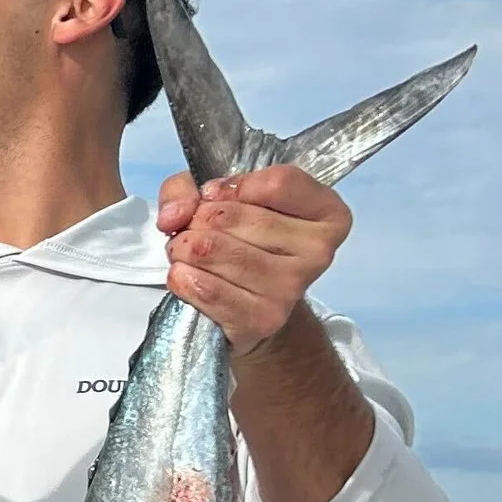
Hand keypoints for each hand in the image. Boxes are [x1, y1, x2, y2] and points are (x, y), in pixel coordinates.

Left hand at [157, 165, 349, 355]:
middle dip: (198, 220)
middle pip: (236, 216)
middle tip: (193, 229)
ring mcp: (291, 288)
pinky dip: (182, 278)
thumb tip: (174, 215)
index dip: (233, 186)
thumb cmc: (239, 241)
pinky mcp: (262, 319)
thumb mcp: (216, 198)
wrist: (247, 307)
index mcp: (326, 212)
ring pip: (214, 250)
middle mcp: (318, 251)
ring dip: (184, 248)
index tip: (215, 196)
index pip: (280, 183)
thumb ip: (189, 189)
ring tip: (187, 253)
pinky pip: (206, 288)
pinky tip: (187, 276)